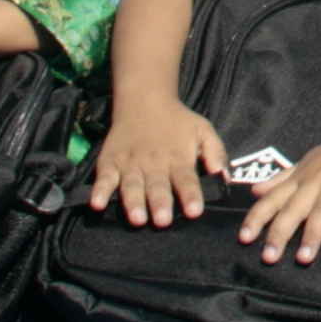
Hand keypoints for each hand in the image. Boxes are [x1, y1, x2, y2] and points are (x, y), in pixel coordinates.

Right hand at [91, 100, 228, 226]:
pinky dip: (99, 190)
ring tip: (138, 219)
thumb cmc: (178, 121)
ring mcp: (130, 163)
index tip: (195, 211)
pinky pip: (104, 177)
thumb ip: (216, 152)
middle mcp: (154, 163)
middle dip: (160, 203)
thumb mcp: (203, 130)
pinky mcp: (110, 162)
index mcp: (178, 158)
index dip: (191, 195)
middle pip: (157, 185)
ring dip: (134, 202)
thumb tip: (224, 176)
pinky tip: (97, 204)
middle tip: (163, 221)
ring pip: (131, 185)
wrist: (145, 100)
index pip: (186, 179)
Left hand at [237, 113, 320, 263]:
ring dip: (314, 232)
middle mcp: (317, 179)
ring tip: (304, 257)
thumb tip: (254, 191)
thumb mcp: (306, 164)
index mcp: (302, 178)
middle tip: (268, 258)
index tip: (243, 238)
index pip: (273, 199)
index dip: (257, 217)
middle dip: (280, 232)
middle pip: (295, 208)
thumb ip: (281, 180)